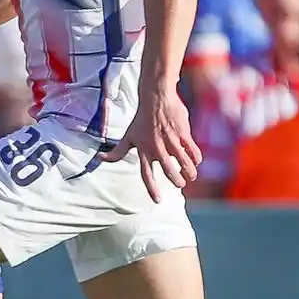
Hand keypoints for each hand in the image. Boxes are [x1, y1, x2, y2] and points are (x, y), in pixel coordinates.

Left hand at [102, 85, 201, 202]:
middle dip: (177, 180)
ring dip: (189, 172)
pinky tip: (196, 161)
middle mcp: (157, 148)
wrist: (155, 98)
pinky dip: (196, 159)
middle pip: (169, 171)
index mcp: (143, 151)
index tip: (158, 201)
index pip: (146, 174)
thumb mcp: (128, 136)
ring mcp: (171, 141)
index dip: (152, 188)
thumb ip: (117, 151)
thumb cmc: (141, 120)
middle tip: (180, 184)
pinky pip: (193, 151)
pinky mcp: (183, 133)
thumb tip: (101, 158)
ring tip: (190, 175)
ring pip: (184, 163)